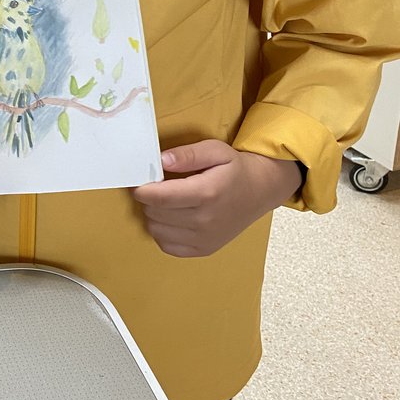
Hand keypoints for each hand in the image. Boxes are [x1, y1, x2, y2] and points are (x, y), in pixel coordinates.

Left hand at [132, 140, 303, 257]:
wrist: (260, 191)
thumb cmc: (235, 169)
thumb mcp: (214, 150)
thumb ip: (187, 154)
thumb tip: (161, 160)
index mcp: (207, 193)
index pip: (159, 197)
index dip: (142, 189)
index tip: (139, 181)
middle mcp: (205, 220)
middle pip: (155, 214)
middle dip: (148, 199)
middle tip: (155, 188)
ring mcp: (205, 238)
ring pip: (157, 231)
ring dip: (153, 216)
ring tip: (165, 202)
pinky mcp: (204, 249)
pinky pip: (167, 246)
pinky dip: (162, 232)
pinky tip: (171, 219)